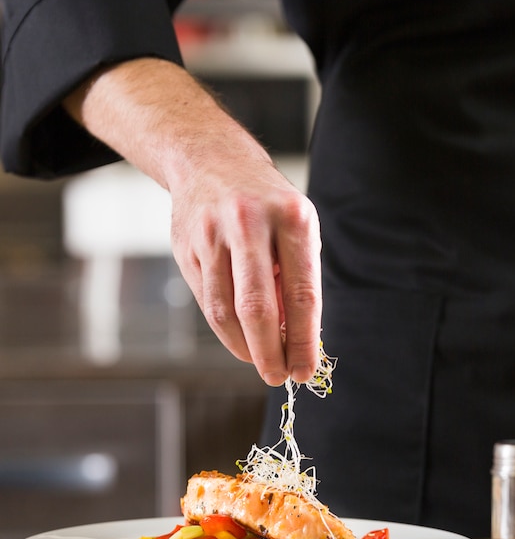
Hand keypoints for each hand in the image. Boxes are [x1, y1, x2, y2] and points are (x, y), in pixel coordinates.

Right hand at [169, 144, 321, 385]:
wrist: (210, 161)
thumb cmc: (267, 204)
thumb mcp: (295, 228)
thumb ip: (295, 279)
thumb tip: (291, 339)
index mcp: (292, 218)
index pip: (302, 294)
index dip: (304, 340)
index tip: (306, 370)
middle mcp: (250, 223)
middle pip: (257, 308)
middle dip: (269, 353)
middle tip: (278, 377)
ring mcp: (212, 234)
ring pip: (225, 311)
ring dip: (244, 347)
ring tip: (260, 362)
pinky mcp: (185, 247)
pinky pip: (206, 302)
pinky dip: (225, 329)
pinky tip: (239, 338)